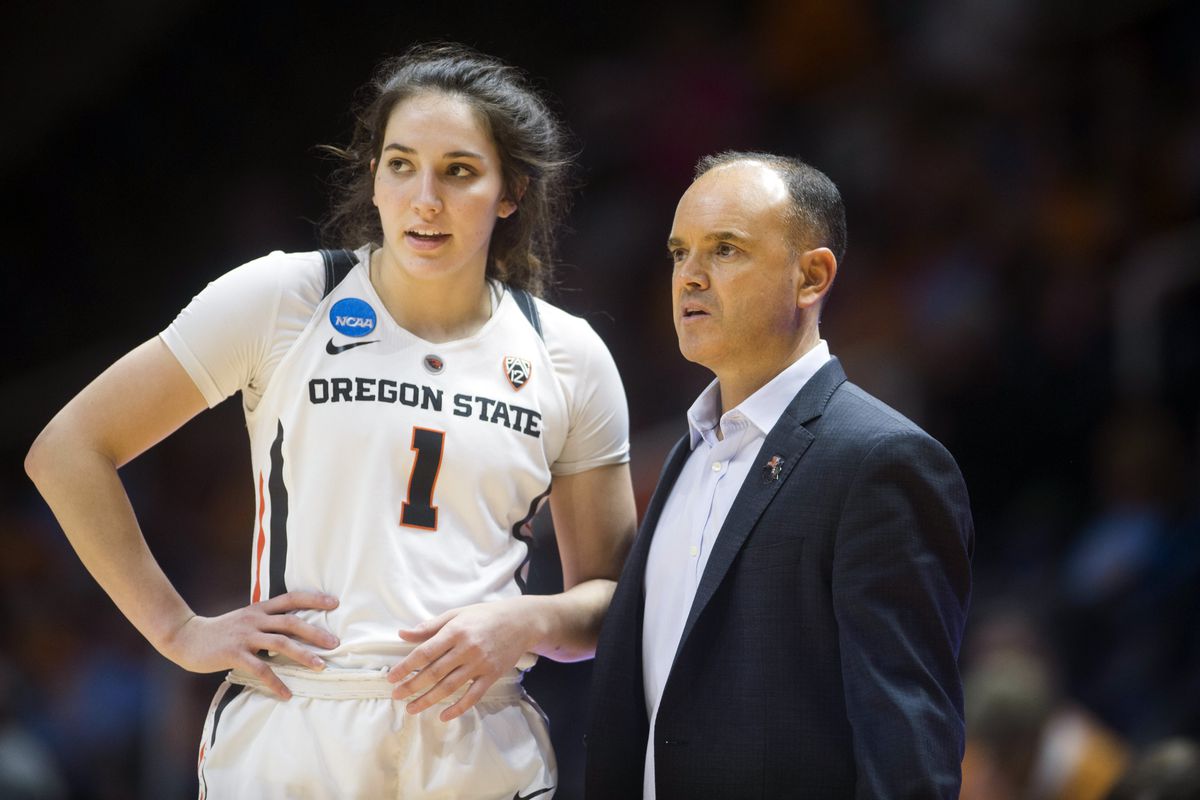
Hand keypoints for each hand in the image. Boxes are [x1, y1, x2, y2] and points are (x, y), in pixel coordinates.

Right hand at [162, 591, 339, 698]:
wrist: (185, 637)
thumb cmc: (219, 631)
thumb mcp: (245, 619)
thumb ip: (266, 621)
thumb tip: (293, 630)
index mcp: (259, 609)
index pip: (291, 598)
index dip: (313, 598)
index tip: (335, 602)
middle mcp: (254, 619)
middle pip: (291, 622)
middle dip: (315, 632)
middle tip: (335, 643)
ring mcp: (244, 636)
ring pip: (280, 643)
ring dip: (303, 655)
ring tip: (320, 667)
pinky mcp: (233, 654)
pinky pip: (260, 668)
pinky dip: (275, 682)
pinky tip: (286, 693)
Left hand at [388, 598, 535, 720]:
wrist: (520, 621)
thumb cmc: (484, 615)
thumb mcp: (456, 614)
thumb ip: (430, 626)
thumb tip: (403, 633)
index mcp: (455, 631)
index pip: (425, 652)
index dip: (406, 667)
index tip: (392, 677)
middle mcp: (466, 648)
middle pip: (434, 672)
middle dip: (412, 686)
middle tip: (396, 696)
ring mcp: (480, 664)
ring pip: (450, 687)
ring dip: (428, 700)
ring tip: (412, 708)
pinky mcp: (492, 675)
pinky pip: (473, 696)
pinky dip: (458, 708)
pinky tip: (444, 716)